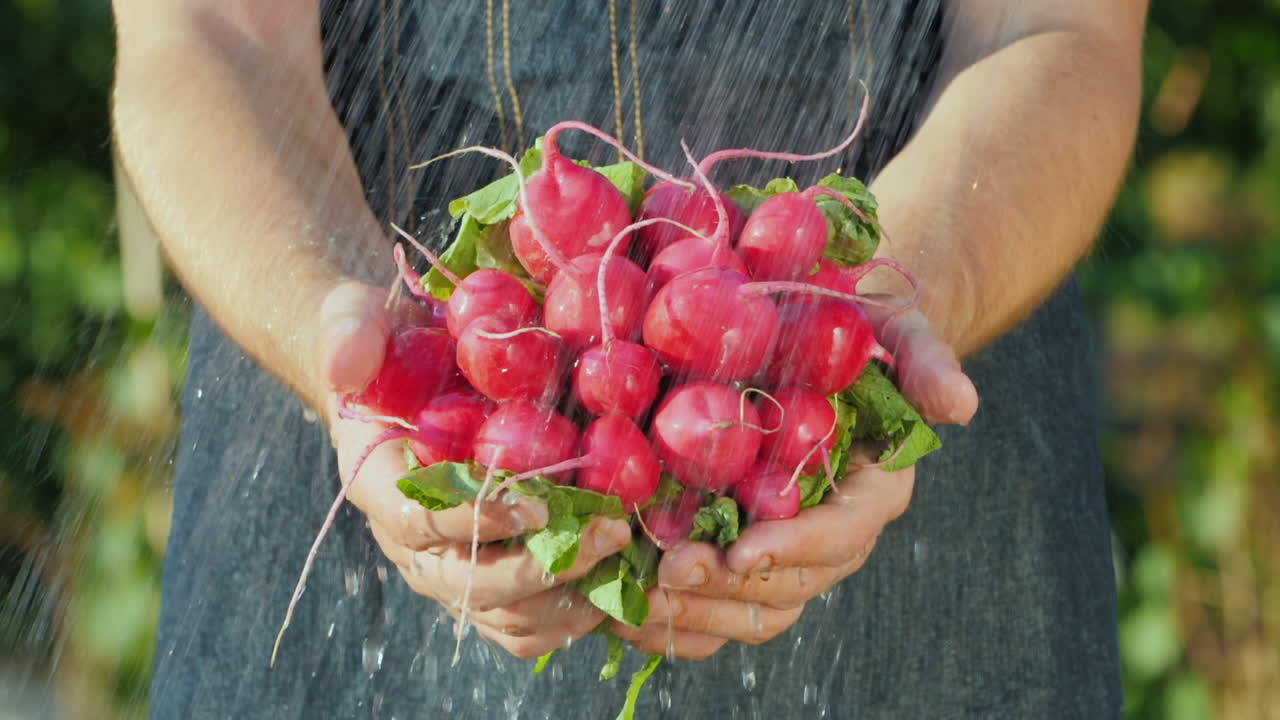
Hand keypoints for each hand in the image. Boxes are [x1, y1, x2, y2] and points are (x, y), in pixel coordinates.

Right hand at [316, 281, 632, 658]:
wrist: (401, 377)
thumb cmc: (386, 345)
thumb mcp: (355, 320)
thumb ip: (348, 335)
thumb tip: (343, 369)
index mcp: (379, 486)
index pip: (420, 523)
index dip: (477, 519)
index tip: (538, 501)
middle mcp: (411, 541)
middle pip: (470, 584)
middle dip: (541, 567)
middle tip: (608, 531)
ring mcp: (450, 566)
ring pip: (504, 615)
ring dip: (564, 599)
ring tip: (624, 559)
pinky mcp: (487, 575)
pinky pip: (523, 624)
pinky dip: (568, 617)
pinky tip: (618, 583)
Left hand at [613, 307, 978, 659]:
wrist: (818, 345)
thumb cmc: (858, 333)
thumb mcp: (899, 331)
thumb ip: (929, 361)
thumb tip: (961, 405)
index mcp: (872, 491)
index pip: (842, 533)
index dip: (796, 546)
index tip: (743, 549)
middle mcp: (832, 533)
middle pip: (791, 585)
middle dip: (731, 585)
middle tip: (670, 569)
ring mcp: (787, 551)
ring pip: (752, 609)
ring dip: (696, 611)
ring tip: (637, 596)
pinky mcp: (743, 551)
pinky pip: (717, 608)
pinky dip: (677, 618)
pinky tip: (623, 608)